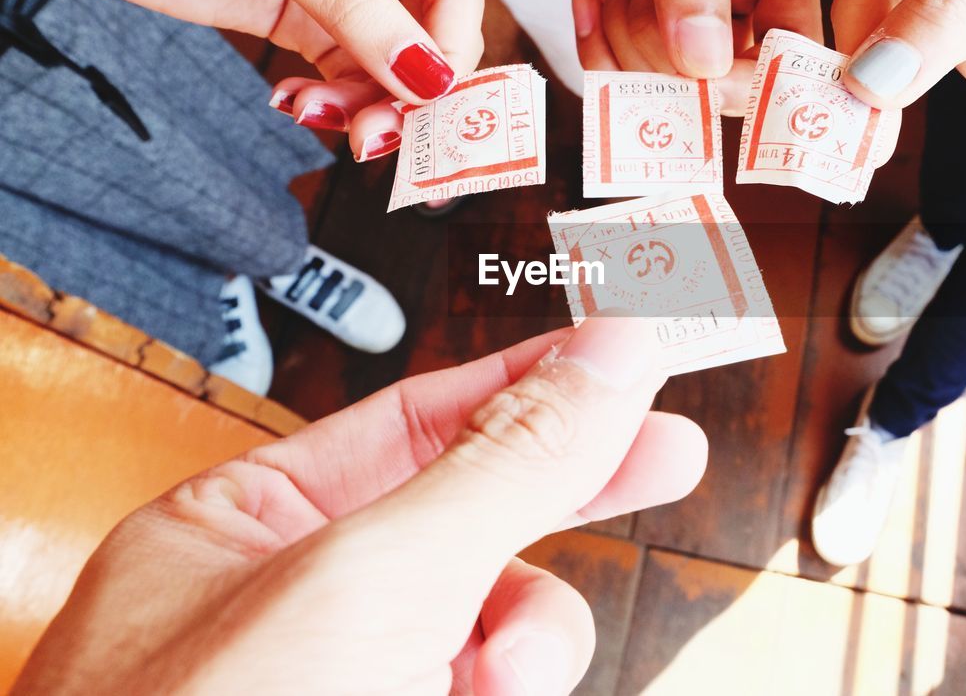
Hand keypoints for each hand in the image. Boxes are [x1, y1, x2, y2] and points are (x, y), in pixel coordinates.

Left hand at [0, 0, 483, 160]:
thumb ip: (356, 8)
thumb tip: (426, 74)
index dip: (450, 48)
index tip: (432, 98)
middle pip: (425, 32)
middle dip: (409, 89)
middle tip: (386, 134)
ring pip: (383, 62)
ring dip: (368, 105)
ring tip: (339, 126)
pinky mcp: (291, 12)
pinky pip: (338, 71)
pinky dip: (331, 101)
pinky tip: (304, 107)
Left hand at [14, 316, 706, 695]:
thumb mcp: (375, 580)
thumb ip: (502, 464)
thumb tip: (604, 361)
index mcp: (244, 525)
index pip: (418, 414)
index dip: (534, 379)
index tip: (627, 354)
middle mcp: (298, 601)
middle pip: (473, 509)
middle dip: (574, 488)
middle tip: (670, 452)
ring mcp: (353, 678)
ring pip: (501, 622)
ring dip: (535, 641)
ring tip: (507, 680)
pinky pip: (497, 684)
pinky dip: (516, 689)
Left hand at [543, 0, 820, 95]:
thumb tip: (704, 61)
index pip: (792, 50)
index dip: (756, 79)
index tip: (705, 79)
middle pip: (719, 79)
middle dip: (665, 47)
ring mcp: (687, 19)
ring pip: (665, 82)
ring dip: (624, 35)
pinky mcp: (640, 27)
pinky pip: (622, 72)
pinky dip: (596, 47)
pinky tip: (589, 0)